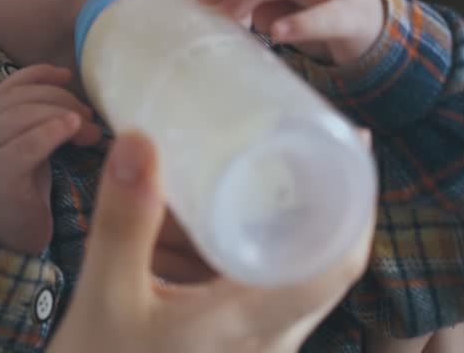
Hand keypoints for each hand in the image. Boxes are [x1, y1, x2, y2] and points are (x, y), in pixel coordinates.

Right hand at [0, 64, 102, 252]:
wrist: (4, 249)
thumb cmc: (21, 202)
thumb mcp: (29, 155)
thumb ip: (39, 126)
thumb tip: (78, 104)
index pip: (8, 87)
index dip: (39, 75)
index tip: (68, 76)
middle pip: (20, 99)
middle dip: (60, 99)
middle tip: (89, 116)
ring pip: (22, 116)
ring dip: (62, 114)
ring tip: (88, 131)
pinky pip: (26, 145)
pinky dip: (51, 131)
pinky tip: (71, 130)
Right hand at [48, 133, 372, 352]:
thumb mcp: (105, 297)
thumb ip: (124, 220)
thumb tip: (140, 140)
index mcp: (254, 325)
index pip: (337, 265)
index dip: (358, 201)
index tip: (352, 141)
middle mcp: (268, 339)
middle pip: (323, 261)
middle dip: (320, 194)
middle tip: (306, 131)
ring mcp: (251, 345)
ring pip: (289, 273)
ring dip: (280, 218)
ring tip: (263, 158)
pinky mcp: (230, 345)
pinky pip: (256, 287)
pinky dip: (244, 243)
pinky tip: (210, 213)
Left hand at [197, 0, 384, 65]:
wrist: (381, 29)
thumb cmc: (321, 15)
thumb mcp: (287, 5)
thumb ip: (257, 2)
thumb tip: (216, 8)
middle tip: (208, 2)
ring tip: (233, 14)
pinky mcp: (354, 19)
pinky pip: (328, 17)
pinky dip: (301, 24)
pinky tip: (278, 33)